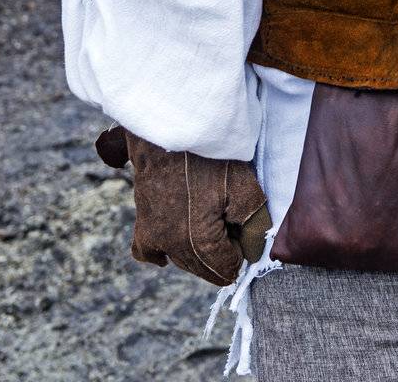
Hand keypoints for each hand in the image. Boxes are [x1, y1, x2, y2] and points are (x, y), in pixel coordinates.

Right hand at [97, 125, 270, 285]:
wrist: (174, 129)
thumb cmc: (212, 156)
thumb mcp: (247, 188)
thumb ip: (255, 229)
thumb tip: (251, 254)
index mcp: (200, 245)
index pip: (229, 269)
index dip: (241, 247)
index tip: (240, 220)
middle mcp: (172, 249)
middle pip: (206, 268)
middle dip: (221, 248)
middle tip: (226, 212)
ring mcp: (153, 238)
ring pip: (183, 260)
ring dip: (198, 247)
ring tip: (206, 210)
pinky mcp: (142, 225)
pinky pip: (152, 252)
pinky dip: (165, 252)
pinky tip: (177, 239)